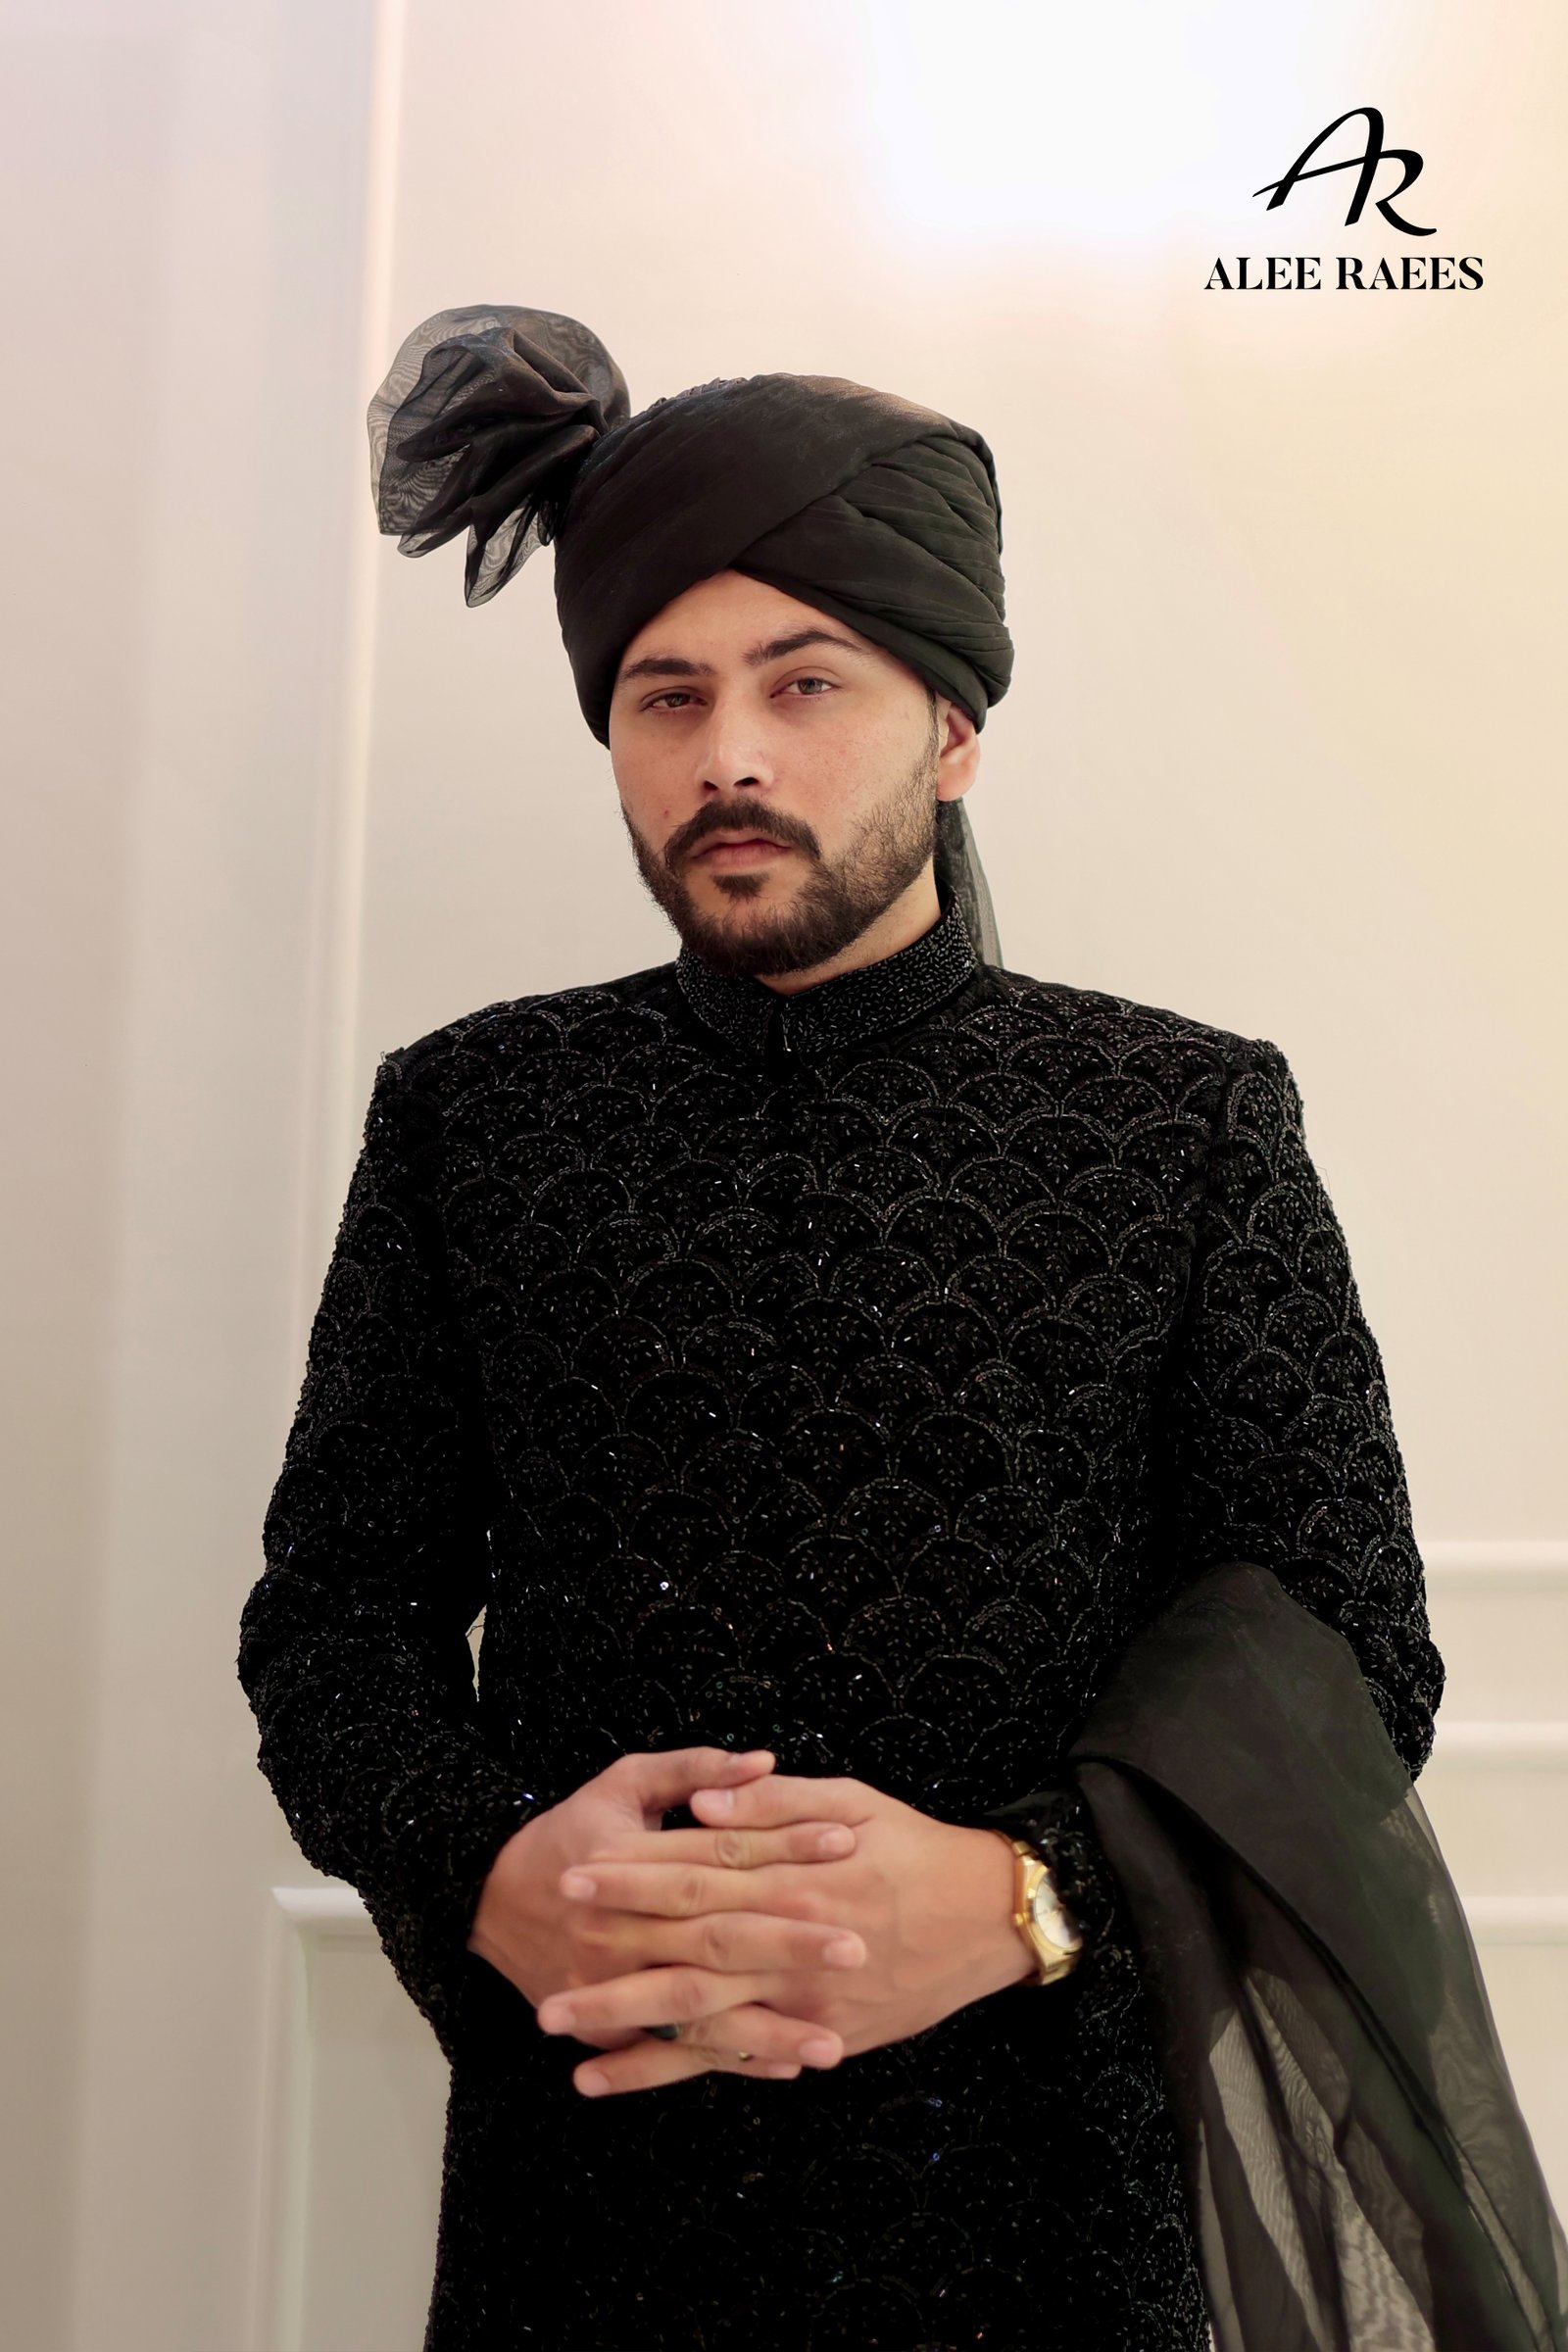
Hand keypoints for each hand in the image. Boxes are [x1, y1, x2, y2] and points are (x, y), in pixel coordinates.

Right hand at [465, 1746, 866, 2084]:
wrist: (487, 1899)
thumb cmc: (570, 1831)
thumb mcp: (623, 1783)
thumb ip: (694, 1770)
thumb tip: (766, 1761)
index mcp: (630, 1864)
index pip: (722, 1856)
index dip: (783, 1849)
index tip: (845, 1845)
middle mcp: (621, 1931)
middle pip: (717, 1940)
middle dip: (788, 1948)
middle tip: (856, 1948)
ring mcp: (612, 1988)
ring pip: (700, 2014)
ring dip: (767, 2031)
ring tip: (832, 2043)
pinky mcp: (607, 2028)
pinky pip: (675, 2051)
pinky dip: (729, 2060)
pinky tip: (783, 2066)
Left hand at [534, 1771, 1033, 2096]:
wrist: (990, 1916)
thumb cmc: (915, 1847)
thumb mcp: (852, 1800)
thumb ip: (773, 1801)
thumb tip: (701, 1802)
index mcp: (794, 1877)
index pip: (695, 1874)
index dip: (632, 1877)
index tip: (575, 1876)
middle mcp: (792, 1945)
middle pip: (686, 1957)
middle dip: (613, 1970)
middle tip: (545, 1985)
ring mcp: (805, 2001)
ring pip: (705, 2022)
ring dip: (632, 2034)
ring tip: (565, 2045)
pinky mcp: (821, 2036)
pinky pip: (741, 2059)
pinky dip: (682, 2072)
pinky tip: (626, 2078)